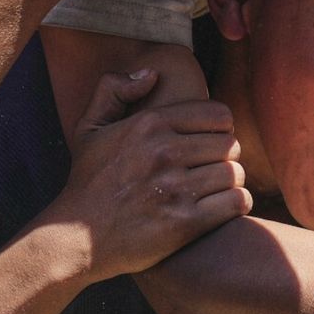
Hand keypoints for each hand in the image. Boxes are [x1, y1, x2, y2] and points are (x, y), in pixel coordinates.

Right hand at [44, 69, 251, 281]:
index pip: (218, 115)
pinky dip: (236, 204)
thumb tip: (152, 74)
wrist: (76, 239)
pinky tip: (221, 208)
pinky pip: (236, 201)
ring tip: (216, 189)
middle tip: (213, 169)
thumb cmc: (87, 183)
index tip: (209, 143)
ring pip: (234, 173)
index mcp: (149, 124)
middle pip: (230, 145)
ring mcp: (175, 188)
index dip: (221, 129)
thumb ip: (113, 90)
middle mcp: (164, 152)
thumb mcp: (89, 129)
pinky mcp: (185, 223)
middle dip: (226, 157)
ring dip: (231, 182)